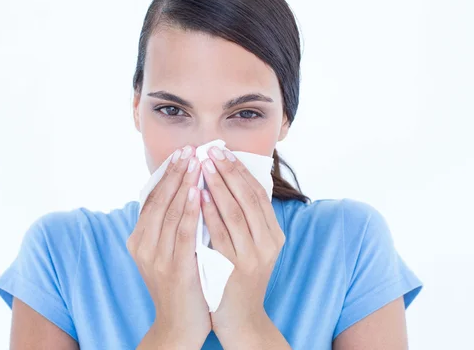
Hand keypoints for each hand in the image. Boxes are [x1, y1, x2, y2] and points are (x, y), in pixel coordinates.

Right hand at [126, 145, 210, 347]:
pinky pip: (182, 233)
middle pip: (158, 200)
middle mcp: (143, 245)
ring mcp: (156, 257)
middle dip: (175, 172)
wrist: (178, 326)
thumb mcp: (168, 252)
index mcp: (139, 240)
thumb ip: (170, 226)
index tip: (181, 153)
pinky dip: (189, 210)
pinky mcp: (174, 268)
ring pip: (169, 212)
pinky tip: (198, 191)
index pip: (152, 199)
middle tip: (189, 148)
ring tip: (195, 161)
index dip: (166, 174)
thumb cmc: (179, 284)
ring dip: (183, 183)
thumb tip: (184, 193)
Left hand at [199, 146, 285, 336]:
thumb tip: (231, 185)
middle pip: (248, 199)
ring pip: (235, 213)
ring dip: (219, 186)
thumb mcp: (253, 249)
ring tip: (203, 165)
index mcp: (274, 236)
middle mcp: (268, 244)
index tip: (225, 152)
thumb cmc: (241, 280)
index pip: (259, 195)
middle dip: (229, 172)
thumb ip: (248, 222)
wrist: (242, 321)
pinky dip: (210, 213)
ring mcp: (253, 257)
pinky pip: (220, 235)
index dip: (241, 171)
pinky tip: (199, 196)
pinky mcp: (234, 269)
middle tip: (211, 151)